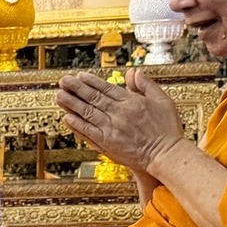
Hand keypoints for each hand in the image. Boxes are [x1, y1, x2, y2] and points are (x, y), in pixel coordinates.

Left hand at [57, 68, 184, 173]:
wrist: (166, 154)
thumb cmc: (167, 129)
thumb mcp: (162, 100)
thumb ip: (146, 85)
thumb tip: (133, 72)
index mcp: (132, 102)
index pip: (107, 88)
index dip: (91, 82)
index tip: (79, 76)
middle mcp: (119, 114)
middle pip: (94, 98)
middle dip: (76, 89)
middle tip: (62, 81)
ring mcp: (112, 129)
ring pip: (88, 113)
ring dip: (72, 104)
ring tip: (59, 96)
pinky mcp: (108, 144)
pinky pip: (89, 132)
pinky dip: (77, 125)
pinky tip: (67, 118)